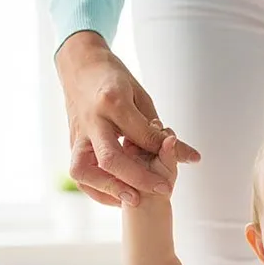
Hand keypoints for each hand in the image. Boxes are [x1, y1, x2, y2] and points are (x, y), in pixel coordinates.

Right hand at [55, 31, 199, 206]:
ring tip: (134, 198)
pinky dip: (97, 189)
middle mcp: (92, 120)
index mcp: (112, 102)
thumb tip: (191, 158)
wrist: (80, 66)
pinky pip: (79, 173)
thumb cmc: (114, 80)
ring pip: (84, 170)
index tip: (178, 167)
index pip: (140, 134)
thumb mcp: (141, 97)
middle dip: (138, 179)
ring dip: (109, 189)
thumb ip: (159, 131)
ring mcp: (78, 133)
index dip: (161, 153)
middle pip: (110, 158)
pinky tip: (118, 195)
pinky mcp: (72, 142)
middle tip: (162, 190)